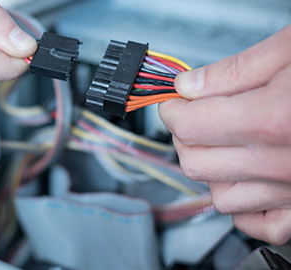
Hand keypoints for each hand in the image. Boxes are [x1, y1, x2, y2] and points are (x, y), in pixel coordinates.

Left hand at [159, 25, 290, 244]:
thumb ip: (233, 71)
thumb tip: (190, 85)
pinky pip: (260, 225)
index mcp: (273, 119)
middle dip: (184, 136)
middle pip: (196, 163)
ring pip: (220, 197)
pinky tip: (246, 181)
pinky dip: (243, 208)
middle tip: (193, 116)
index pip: (188, 125)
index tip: (175, 100)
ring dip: (209, 169)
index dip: (172, 109)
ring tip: (219, 143)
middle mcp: (284, 164)